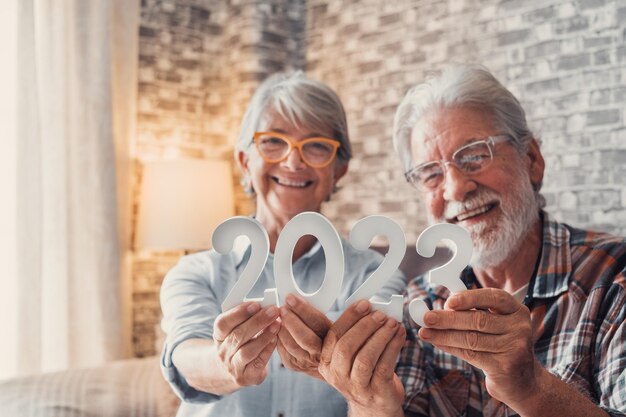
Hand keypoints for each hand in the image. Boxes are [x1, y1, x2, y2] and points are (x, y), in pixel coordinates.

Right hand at [212, 302, 280, 387]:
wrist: (232, 370)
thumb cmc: (240, 342)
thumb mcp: (237, 328)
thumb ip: (247, 317)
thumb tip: (266, 305)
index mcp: (219, 335)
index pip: (223, 323)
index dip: (238, 313)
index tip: (256, 304)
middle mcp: (223, 352)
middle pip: (238, 335)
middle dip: (257, 321)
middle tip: (273, 311)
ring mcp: (233, 366)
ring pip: (247, 351)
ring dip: (264, 336)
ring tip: (277, 324)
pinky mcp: (246, 377)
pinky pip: (258, 363)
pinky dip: (268, 350)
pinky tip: (276, 339)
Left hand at [276, 294, 331, 378]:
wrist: (325, 361)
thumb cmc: (326, 336)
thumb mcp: (329, 323)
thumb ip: (317, 313)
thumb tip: (300, 297)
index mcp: (334, 338)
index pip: (318, 322)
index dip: (303, 309)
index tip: (291, 298)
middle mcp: (322, 354)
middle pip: (304, 336)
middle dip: (291, 320)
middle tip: (282, 307)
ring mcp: (307, 362)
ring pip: (290, 344)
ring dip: (282, 328)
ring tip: (278, 316)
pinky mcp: (293, 365)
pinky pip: (282, 349)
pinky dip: (277, 336)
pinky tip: (277, 326)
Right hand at [318, 300, 405, 416]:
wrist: (375, 405)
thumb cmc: (364, 372)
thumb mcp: (352, 354)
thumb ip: (355, 333)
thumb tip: (371, 308)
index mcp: (326, 362)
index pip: (333, 335)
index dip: (349, 317)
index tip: (365, 303)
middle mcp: (337, 376)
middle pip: (346, 347)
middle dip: (365, 326)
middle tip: (381, 314)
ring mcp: (355, 387)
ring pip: (365, 358)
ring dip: (381, 336)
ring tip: (393, 323)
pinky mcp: (376, 392)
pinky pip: (384, 366)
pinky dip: (394, 347)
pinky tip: (400, 335)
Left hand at [419, 288, 540, 406]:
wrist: (522, 380)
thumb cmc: (500, 346)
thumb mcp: (495, 325)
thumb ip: (473, 314)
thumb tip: (438, 309)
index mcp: (517, 310)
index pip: (493, 297)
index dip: (469, 298)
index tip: (448, 301)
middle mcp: (519, 327)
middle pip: (478, 320)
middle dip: (448, 318)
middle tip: (426, 318)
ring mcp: (514, 347)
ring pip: (472, 338)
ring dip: (444, 335)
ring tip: (425, 332)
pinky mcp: (505, 366)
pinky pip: (471, 354)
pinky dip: (451, 348)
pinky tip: (438, 343)